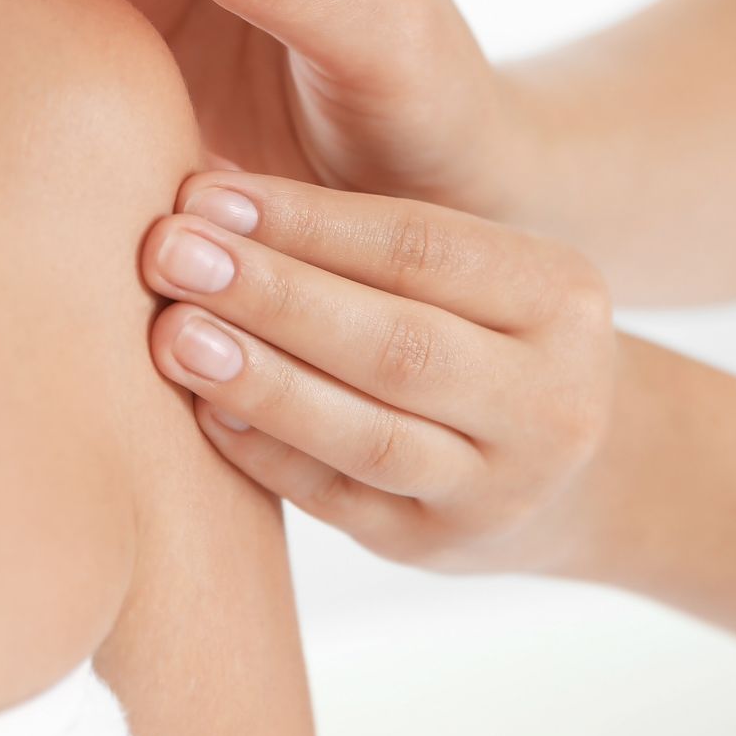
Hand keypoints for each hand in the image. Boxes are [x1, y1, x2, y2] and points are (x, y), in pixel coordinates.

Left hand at [139, 169, 617, 573]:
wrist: (566, 470)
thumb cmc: (471, 328)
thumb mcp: (461, 267)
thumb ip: (349, 231)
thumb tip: (207, 190)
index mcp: (559, 294)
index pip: (419, 247)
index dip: (304, 220)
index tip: (204, 195)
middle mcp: (550, 398)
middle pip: (396, 344)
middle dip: (271, 295)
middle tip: (168, 254)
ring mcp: (499, 488)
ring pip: (369, 435)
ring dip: (261, 381)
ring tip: (172, 335)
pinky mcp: (434, 545)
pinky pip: (335, 499)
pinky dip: (264, 450)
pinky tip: (202, 406)